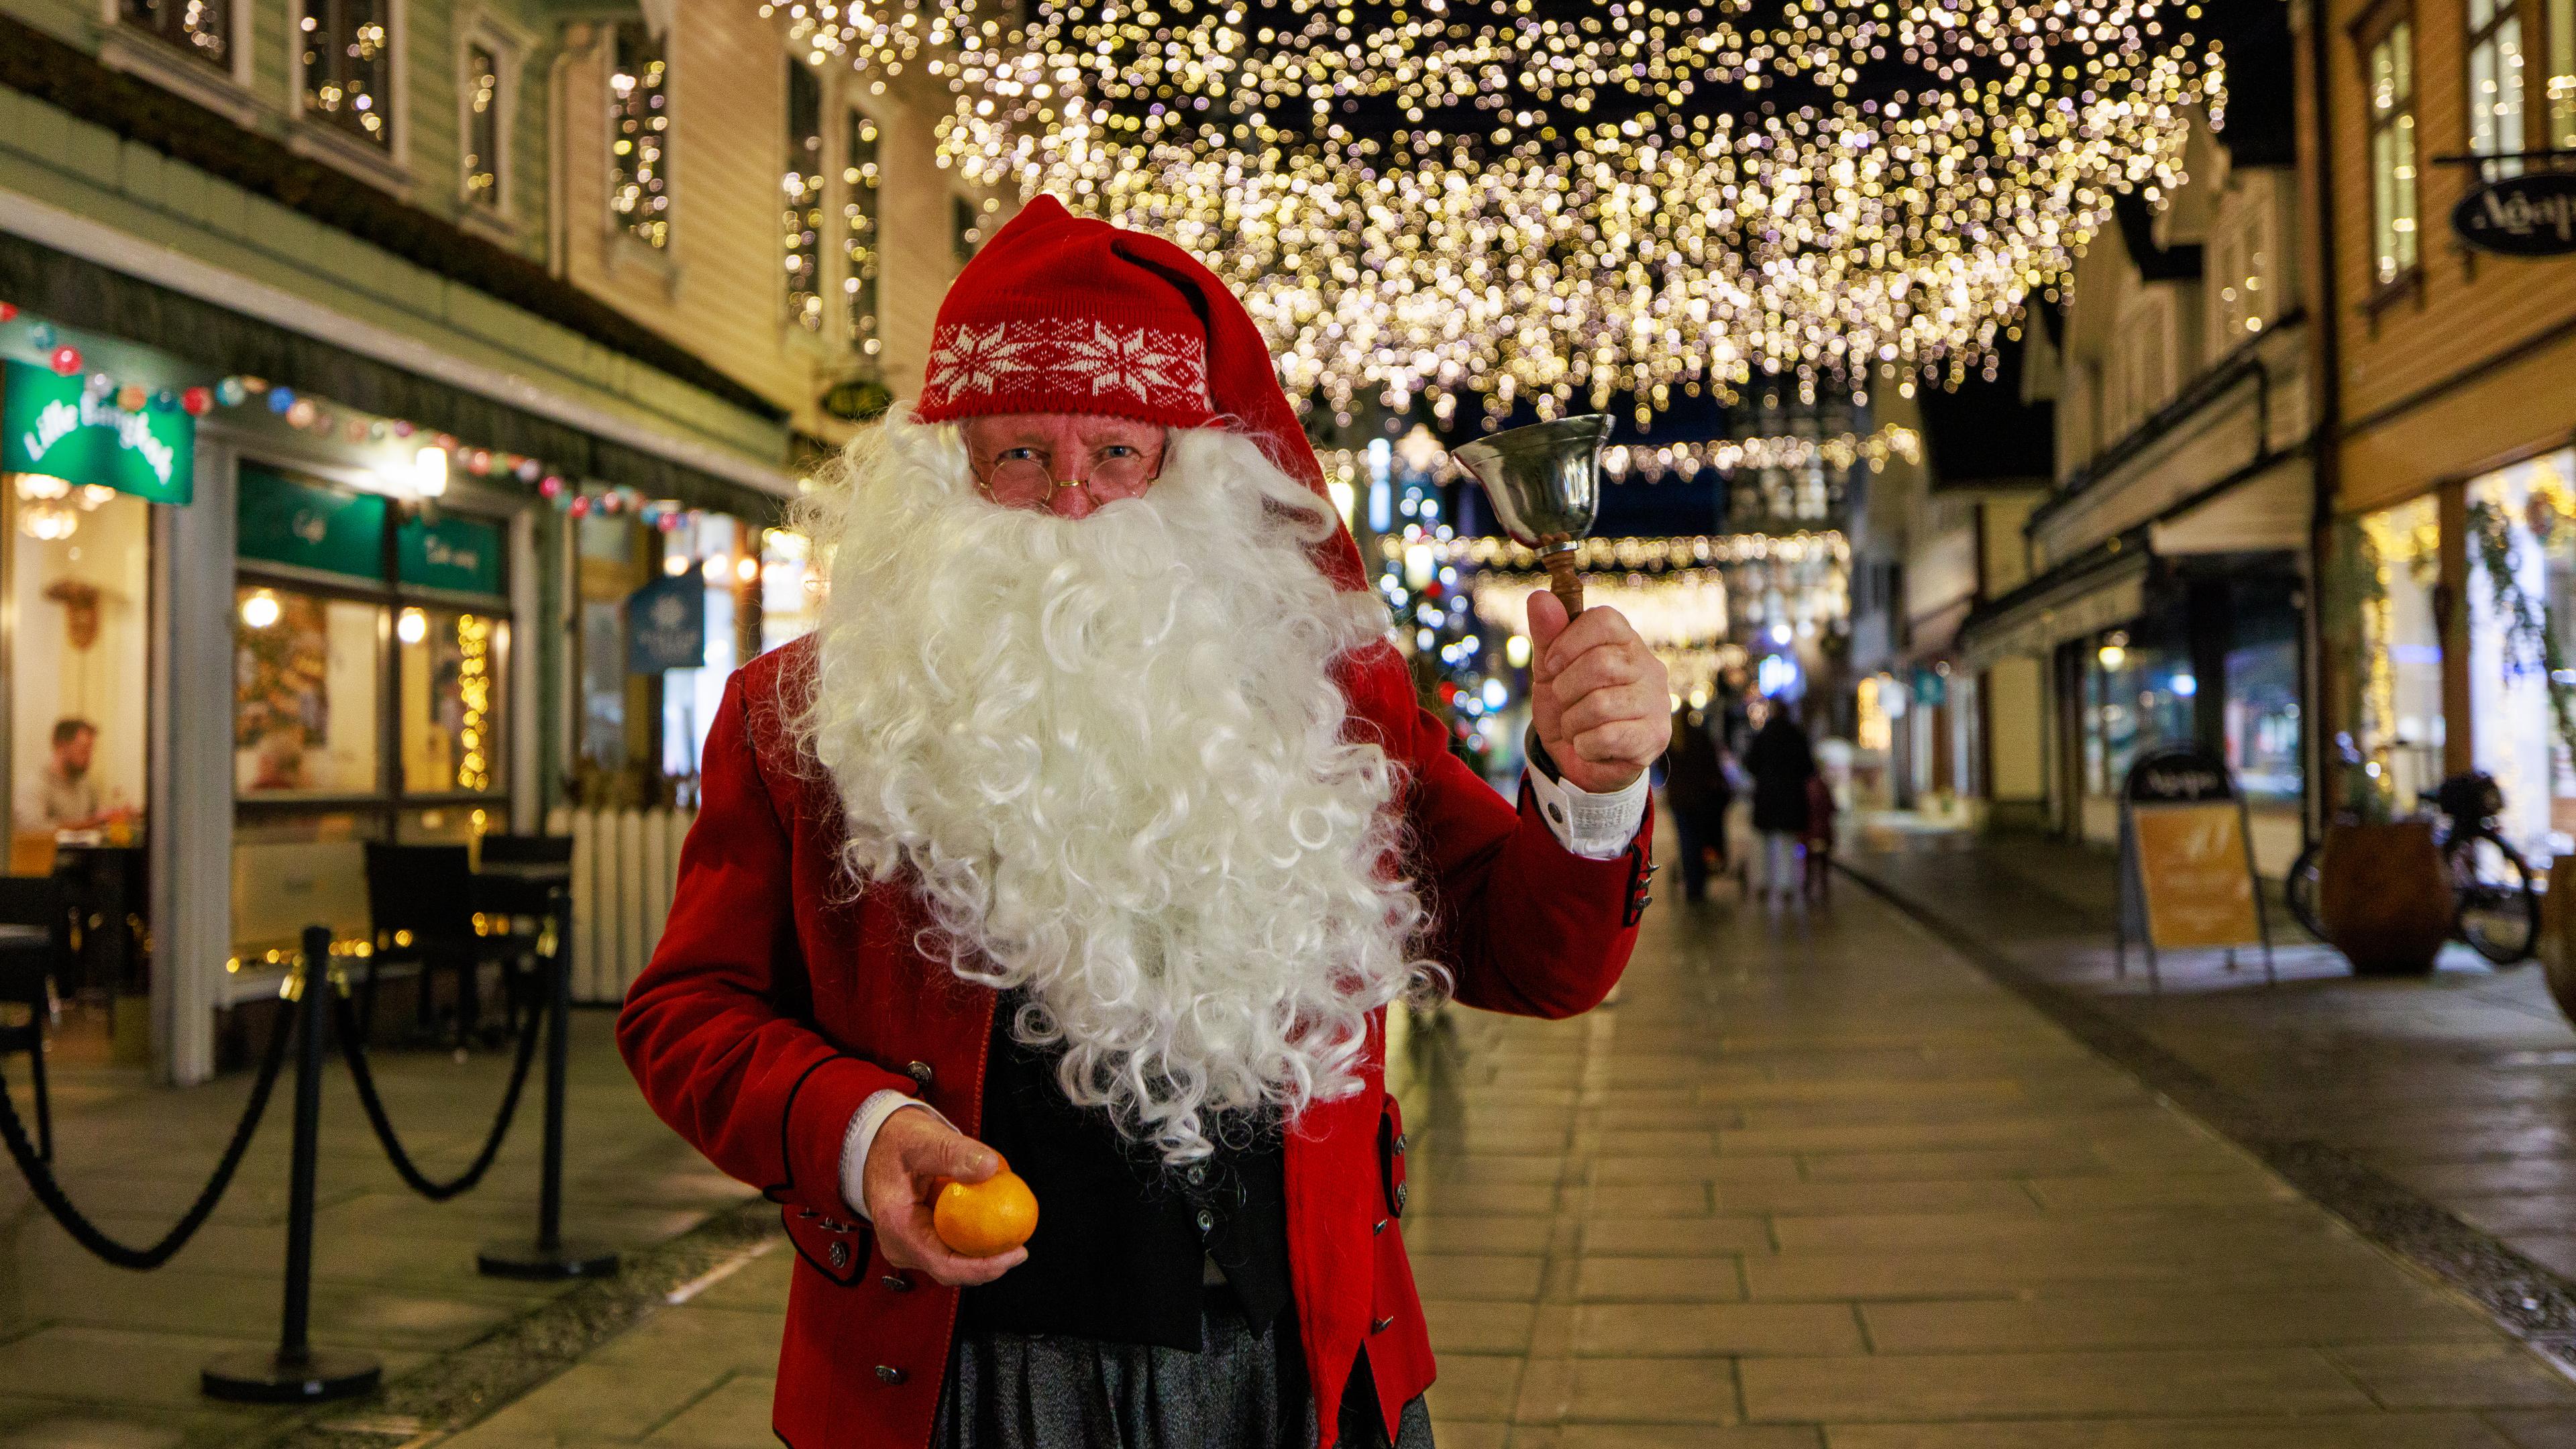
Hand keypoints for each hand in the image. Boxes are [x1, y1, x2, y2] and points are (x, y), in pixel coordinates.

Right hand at [861, 1107, 1027, 1286]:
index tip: (1015, 1254)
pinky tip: (996, 1225)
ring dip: (983, 1255)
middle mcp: (900, 1246)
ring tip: (1012, 1238)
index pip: (944, 1265)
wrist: (878, 1144)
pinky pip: (950, 1248)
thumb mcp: (924, 1139)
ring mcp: (909, 1246)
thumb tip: (990, 1167)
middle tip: (1020, 1248)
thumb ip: (954, 1152)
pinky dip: (974, 1240)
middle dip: (989, 1265)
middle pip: (951, 1270)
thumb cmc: (898, 1141)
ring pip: (952, 1262)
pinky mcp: (919, 1240)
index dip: (983, 1268)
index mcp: (898, 1228)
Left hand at [1528, 591, 1669, 794]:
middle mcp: (1648, 666)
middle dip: (1565, 689)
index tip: (1551, 665)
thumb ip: (1547, 634)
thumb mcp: (1550, 670)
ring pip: (1602, 704)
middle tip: (1563, 703)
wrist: (1581, 762)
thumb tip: (1539, 596)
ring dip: (1572, 722)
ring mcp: (1657, 701)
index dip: (1568, 641)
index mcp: (1624, 641)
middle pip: (1600, 664)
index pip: (1604, 620)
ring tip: (1575, 727)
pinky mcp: (1655, 736)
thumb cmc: (1570, 707)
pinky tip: (1589, 746)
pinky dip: (1585, 745)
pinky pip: (1608, 736)